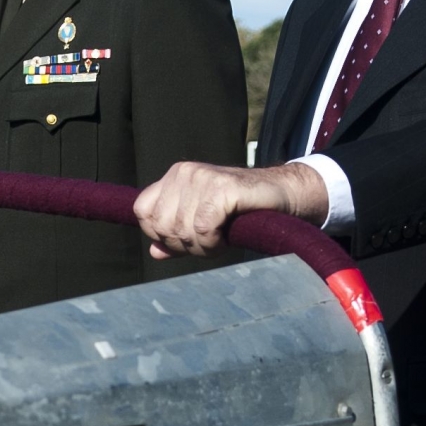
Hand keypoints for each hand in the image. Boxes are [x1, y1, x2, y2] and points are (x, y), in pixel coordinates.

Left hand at [134, 160, 330, 258]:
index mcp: (174, 177)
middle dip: (184, 245)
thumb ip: (176, 237)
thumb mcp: (202, 225)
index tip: (188, 241)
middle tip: (209, 243)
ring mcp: (202, 177)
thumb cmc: (241, 211)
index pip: (143, 213)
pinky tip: (227, 237)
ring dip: (202, 246)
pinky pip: (203, 229)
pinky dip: (214, 242)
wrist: (282, 195)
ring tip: (220, 239)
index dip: (161, 235)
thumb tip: (155, 253)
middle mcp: (184, 172)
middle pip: (161, 226)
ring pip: (182, 230)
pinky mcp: (222, 188)